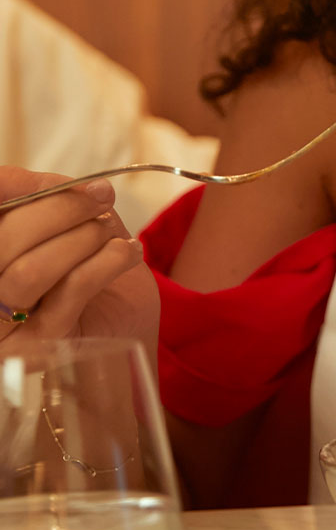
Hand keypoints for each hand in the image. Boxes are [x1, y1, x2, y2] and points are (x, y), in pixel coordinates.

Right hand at [0, 166, 158, 350]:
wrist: (125, 325)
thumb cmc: (89, 268)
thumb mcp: (69, 225)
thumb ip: (49, 200)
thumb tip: (52, 183)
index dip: (15, 186)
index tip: (60, 180)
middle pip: (6, 238)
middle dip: (63, 209)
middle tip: (102, 198)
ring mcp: (1, 327)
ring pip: (31, 270)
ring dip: (84, 238)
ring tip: (112, 233)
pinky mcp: (37, 348)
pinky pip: (71, 291)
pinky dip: (108, 261)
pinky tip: (128, 252)